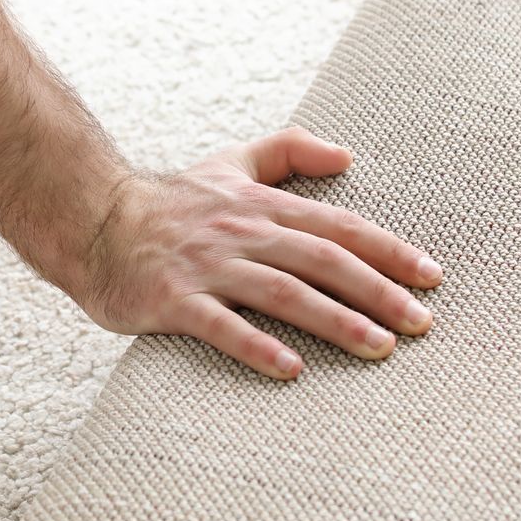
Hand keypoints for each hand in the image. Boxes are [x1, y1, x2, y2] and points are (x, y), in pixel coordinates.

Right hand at [75, 128, 441, 380]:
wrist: (89, 218)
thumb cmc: (167, 201)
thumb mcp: (229, 162)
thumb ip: (287, 151)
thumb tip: (347, 153)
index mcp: (260, 205)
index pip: (337, 227)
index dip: (388, 250)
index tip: (431, 276)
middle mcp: (241, 233)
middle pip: (322, 261)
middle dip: (378, 290)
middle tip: (422, 323)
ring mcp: (207, 266)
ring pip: (283, 293)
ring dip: (335, 320)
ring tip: (379, 348)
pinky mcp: (172, 300)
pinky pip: (220, 325)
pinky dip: (257, 346)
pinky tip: (292, 370)